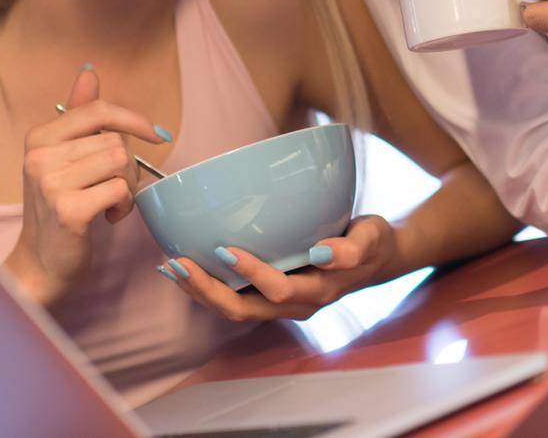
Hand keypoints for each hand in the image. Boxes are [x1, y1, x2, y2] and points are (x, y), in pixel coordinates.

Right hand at [3, 65, 169, 306]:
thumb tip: (88, 71)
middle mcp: (40, 156)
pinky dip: (123, 207)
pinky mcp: (68, 210)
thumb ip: (76, 115)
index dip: (134, 119)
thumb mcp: (62, 157)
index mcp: (39, 137)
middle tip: (113, 189)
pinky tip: (107, 218)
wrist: (40, 264)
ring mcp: (51, 183)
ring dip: (127, 187)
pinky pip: (120, 191)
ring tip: (109, 203)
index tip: (158, 135)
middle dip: (128, 167)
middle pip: (115, 141)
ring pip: (121, 163)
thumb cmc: (58, 208)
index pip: (97, 110)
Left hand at [159, 215, 398, 321]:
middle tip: (178, 264)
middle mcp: (295, 304)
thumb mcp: (372, 238)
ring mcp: (280, 303)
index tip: (225, 249)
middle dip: (208, 290)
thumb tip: (326, 252)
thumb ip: (354, 247)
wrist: (376, 258)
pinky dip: (207, 285)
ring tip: (170, 267)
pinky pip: (234, 297)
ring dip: (200, 292)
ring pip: (234, 308)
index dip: (250, 274)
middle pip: (244, 309)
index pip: (278, 291)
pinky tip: (183, 267)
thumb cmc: (371, 242)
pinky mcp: (270, 294)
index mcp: (318, 292)